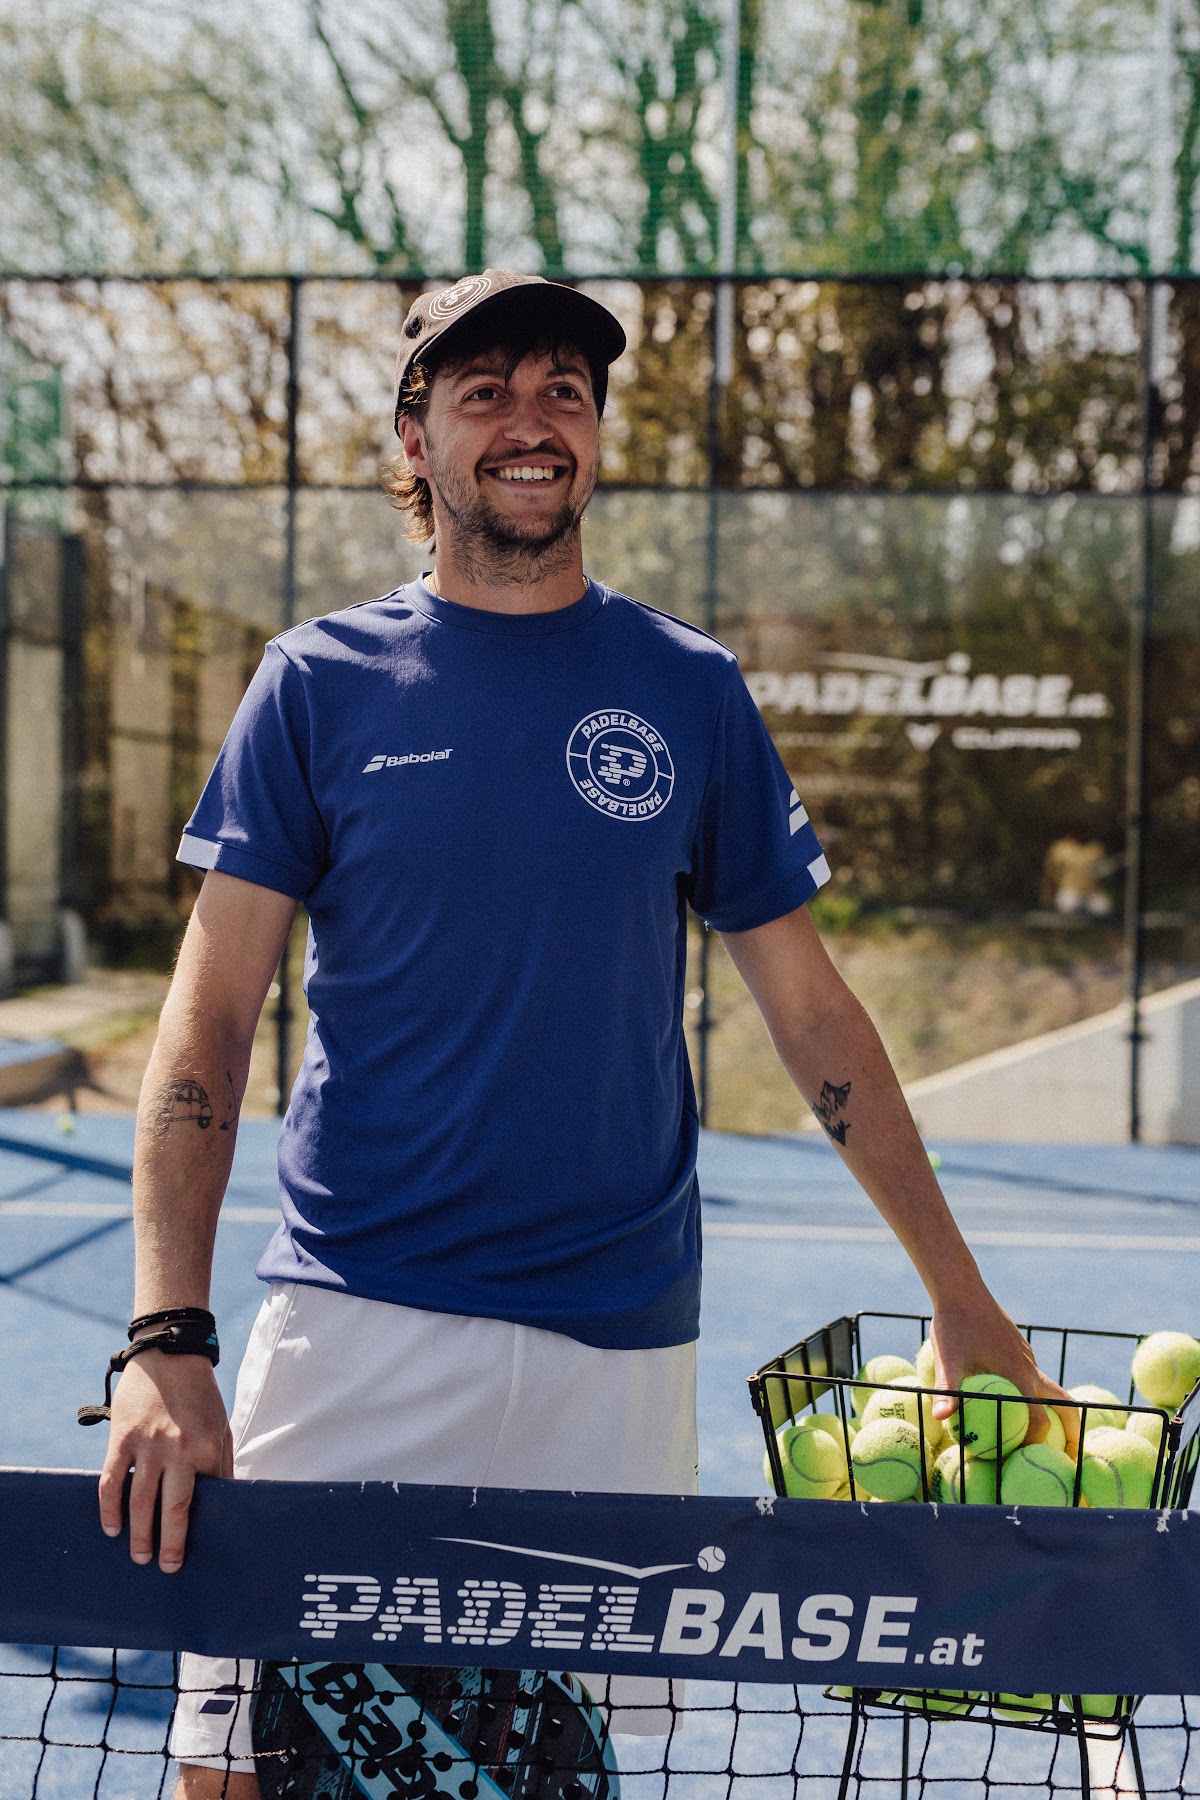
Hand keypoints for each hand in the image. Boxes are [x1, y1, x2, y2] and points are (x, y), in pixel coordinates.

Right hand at [98, 1351, 232, 1573]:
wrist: (169, 1353)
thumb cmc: (200, 1394)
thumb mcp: (220, 1426)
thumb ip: (220, 1463)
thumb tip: (226, 1500)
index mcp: (205, 1448)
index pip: (204, 1499)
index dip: (201, 1526)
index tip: (200, 1550)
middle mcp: (177, 1451)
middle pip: (172, 1510)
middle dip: (170, 1545)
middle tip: (168, 1569)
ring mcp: (146, 1446)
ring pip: (139, 1503)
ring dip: (138, 1535)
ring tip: (140, 1556)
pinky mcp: (121, 1439)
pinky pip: (111, 1482)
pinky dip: (109, 1510)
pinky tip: (112, 1528)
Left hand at [929, 1288, 1078, 1459]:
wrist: (961, 1289)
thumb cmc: (953, 1325)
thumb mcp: (947, 1361)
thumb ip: (947, 1391)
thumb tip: (940, 1419)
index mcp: (1018, 1375)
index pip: (1039, 1419)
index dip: (1038, 1444)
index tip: (1030, 1463)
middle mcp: (1029, 1368)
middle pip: (1063, 1404)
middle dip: (1071, 1432)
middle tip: (1067, 1459)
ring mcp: (1027, 1357)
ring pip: (1050, 1389)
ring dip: (1053, 1413)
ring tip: (1045, 1437)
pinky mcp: (1019, 1349)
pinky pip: (1033, 1377)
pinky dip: (1034, 1395)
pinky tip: (1014, 1403)